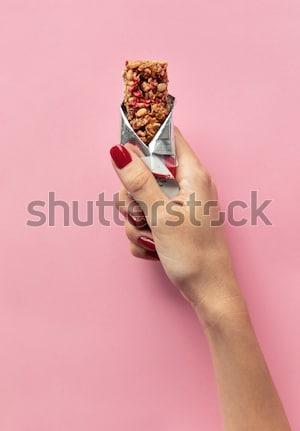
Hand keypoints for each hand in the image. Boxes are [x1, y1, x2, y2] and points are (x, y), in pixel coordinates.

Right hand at [110, 127, 246, 326]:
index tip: (125, 156)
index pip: (167, 139)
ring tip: (151, 238)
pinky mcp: (171, 224)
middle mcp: (186, 186)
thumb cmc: (194, 254)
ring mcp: (178, 206)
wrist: (208, 292)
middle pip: (144, 173)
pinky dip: (144, 236)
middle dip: (133, 198)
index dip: (143, 140)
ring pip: (140, 200)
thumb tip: (119, 151)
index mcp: (192, 174)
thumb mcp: (161, 215)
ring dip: (136, 222)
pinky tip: (154, 249)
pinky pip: (145, 221)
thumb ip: (138, 182)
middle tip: (141, 215)